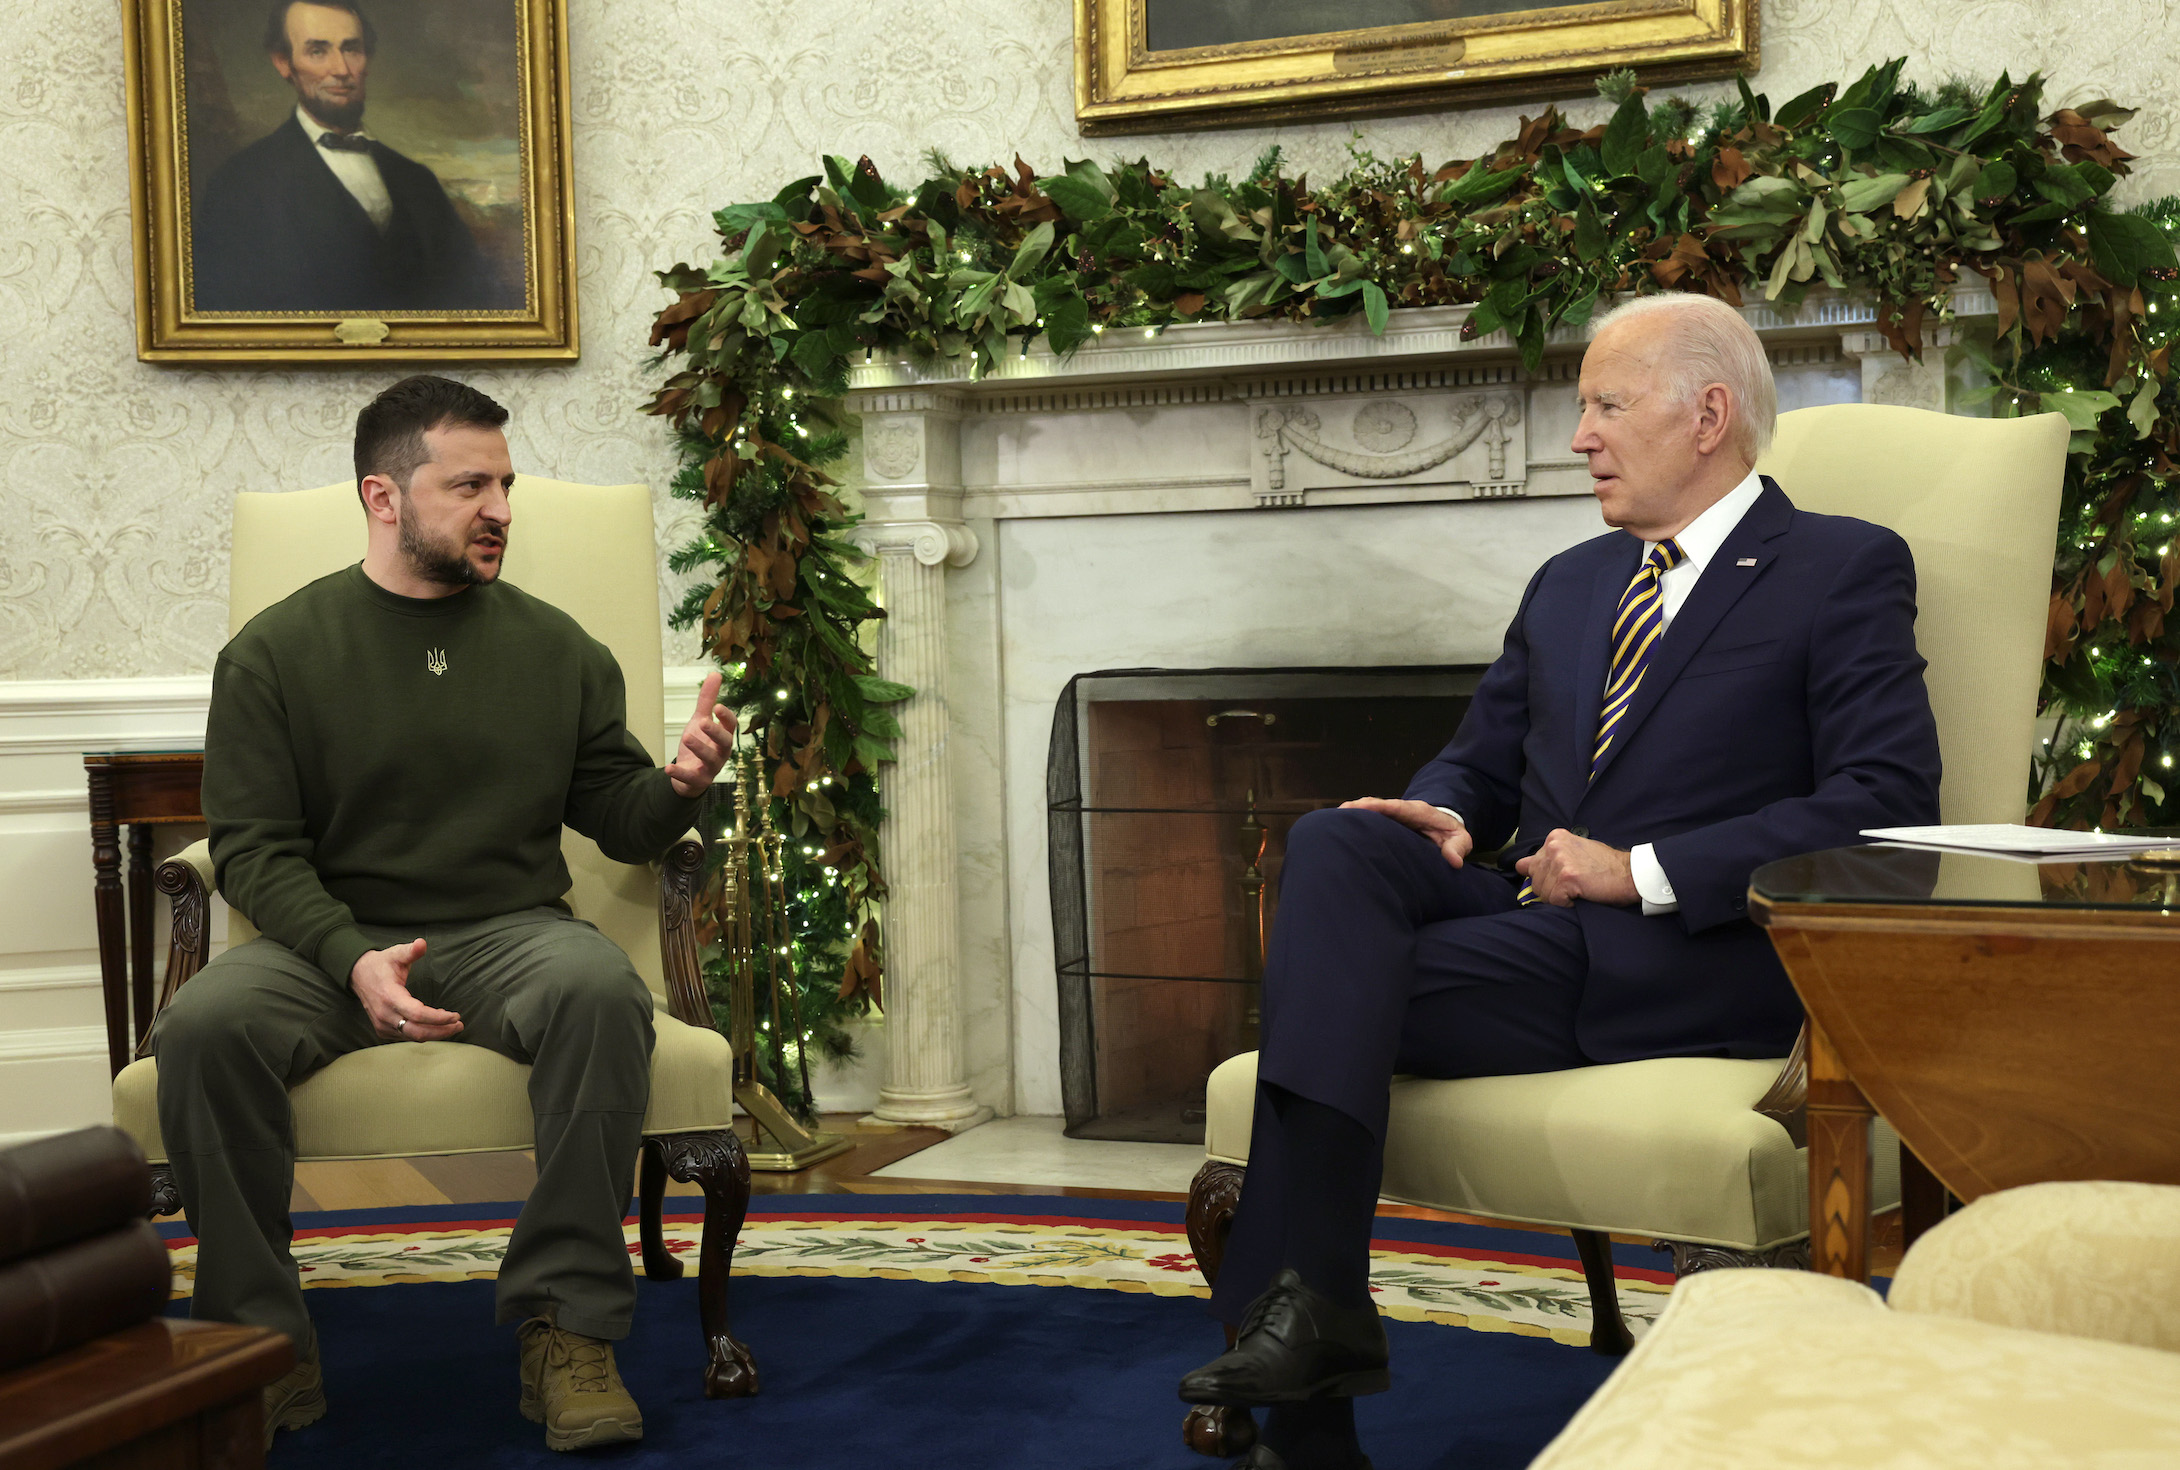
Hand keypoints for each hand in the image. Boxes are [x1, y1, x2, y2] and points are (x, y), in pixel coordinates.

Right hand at [349, 940, 461, 1041]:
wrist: (358, 975)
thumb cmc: (381, 964)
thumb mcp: (396, 953)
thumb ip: (411, 951)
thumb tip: (422, 943)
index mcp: (390, 997)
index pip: (417, 1014)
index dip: (438, 1018)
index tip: (455, 1016)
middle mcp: (385, 1015)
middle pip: (417, 1032)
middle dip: (441, 1031)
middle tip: (459, 1025)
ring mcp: (382, 1025)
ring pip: (413, 1037)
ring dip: (434, 1033)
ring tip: (451, 1024)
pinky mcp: (382, 1030)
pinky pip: (406, 1036)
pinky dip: (423, 1032)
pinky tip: (434, 1023)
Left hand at [666, 671, 737, 797]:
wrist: (689, 775)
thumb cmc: (700, 744)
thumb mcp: (700, 720)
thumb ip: (707, 700)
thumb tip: (715, 673)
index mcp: (723, 736)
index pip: (731, 726)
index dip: (726, 716)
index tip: (717, 706)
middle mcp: (721, 752)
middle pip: (725, 743)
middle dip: (715, 732)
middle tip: (703, 722)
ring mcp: (711, 768)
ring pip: (710, 759)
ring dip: (699, 749)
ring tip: (686, 737)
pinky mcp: (698, 781)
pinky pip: (691, 778)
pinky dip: (680, 774)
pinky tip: (668, 768)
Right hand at [1338, 797, 1473, 869]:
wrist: (1447, 827)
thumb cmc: (1452, 834)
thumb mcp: (1461, 840)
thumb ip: (1458, 848)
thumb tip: (1454, 861)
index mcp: (1417, 811)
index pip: (1396, 807)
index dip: (1378, 806)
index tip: (1361, 806)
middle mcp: (1400, 811)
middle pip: (1375, 805)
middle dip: (1357, 808)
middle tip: (1337, 815)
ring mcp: (1391, 817)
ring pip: (1368, 812)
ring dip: (1351, 816)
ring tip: (1330, 824)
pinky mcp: (1385, 824)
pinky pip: (1368, 821)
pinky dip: (1354, 823)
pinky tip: (1338, 833)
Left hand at [1514, 829, 1637, 906]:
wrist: (1630, 874)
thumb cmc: (1605, 866)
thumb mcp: (1573, 852)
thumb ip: (1549, 857)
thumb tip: (1520, 866)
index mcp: (1554, 838)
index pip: (1527, 865)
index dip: (1543, 878)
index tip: (1560, 879)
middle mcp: (1554, 846)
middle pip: (1535, 881)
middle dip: (1551, 890)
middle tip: (1574, 886)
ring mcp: (1559, 861)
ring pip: (1543, 893)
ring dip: (1560, 898)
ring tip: (1579, 889)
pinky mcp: (1566, 877)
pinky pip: (1555, 901)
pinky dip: (1567, 904)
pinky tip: (1581, 895)